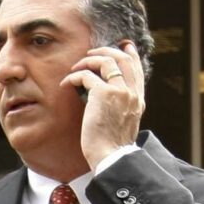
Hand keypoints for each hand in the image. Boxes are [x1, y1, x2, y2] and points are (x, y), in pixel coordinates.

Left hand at [64, 38, 144, 168]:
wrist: (112, 158)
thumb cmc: (112, 148)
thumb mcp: (124, 124)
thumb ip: (122, 108)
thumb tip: (109, 99)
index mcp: (138, 100)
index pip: (137, 69)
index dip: (130, 54)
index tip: (124, 45)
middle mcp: (131, 92)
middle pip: (122, 59)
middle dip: (106, 51)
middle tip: (91, 53)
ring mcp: (119, 91)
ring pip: (106, 61)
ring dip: (88, 60)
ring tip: (77, 66)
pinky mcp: (103, 94)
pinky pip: (86, 75)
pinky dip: (74, 76)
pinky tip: (66, 84)